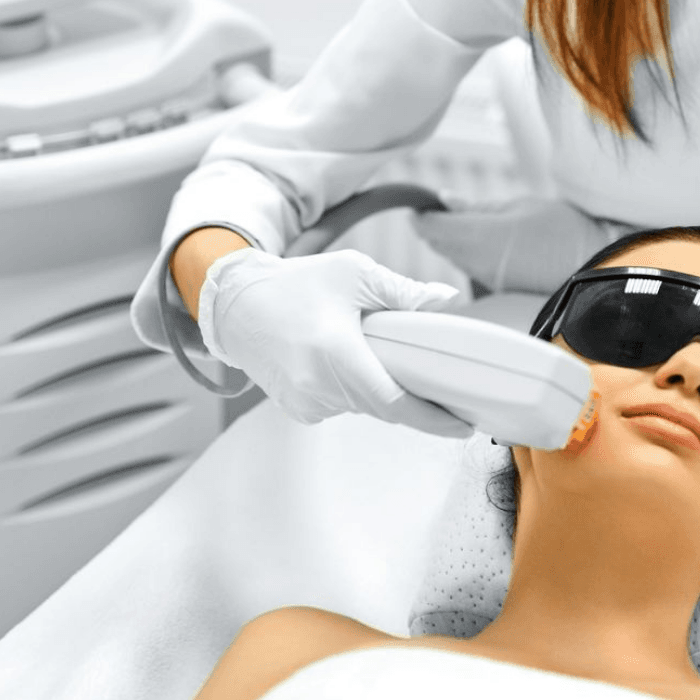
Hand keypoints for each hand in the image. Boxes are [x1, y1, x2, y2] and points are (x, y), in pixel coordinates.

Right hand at [198, 247, 470, 434]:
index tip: (463, 425)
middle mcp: (318, 387)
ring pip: (364, 405)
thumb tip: (446, 300)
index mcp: (335, 355)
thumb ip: (403, 291)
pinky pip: (342, 405)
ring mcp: (306, 404)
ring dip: (378, 384)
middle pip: (385, 404)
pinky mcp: (299, 410)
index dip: (433, 420)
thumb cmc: (294, 285)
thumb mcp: (353, 274)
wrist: (237, 305)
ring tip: (372, 349)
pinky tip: (345, 360)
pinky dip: (354, 387)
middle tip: (431, 371)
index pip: (395, 403)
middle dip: (409, 390)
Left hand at [413, 196, 625, 294]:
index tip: (423, 203)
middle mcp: (475, 262)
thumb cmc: (566, 231)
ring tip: (470, 225)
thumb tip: (445, 200)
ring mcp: (485, 280)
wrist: (600, 271)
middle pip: (439, 243)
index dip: (422, 213)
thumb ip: (478, 207)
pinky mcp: (498, 292)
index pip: (432, 226)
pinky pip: (472, 270)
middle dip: (436, 227)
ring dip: (453, 242)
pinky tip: (487, 245)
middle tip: (444, 210)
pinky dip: (470, 255)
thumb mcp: (521, 207)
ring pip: (455, 258)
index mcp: (477, 235)